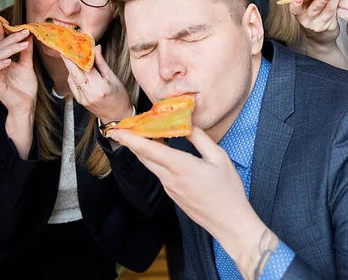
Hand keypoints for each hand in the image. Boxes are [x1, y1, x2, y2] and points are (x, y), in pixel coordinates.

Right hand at [0, 22, 37, 116]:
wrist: (27, 106)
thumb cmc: (25, 87)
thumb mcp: (28, 65)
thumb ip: (26, 52)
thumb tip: (28, 37)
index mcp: (3, 61)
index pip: (0, 44)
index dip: (0, 32)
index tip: (2, 21)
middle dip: (11, 38)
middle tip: (24, 32)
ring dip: (9, 49)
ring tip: (22, 45)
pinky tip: (8, 61)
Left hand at [62, 45, 131, 122]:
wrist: (117, 115)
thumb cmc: (119, 96)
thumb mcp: (113, 77)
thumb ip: (101, 62)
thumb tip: (96, 48)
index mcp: (99, 87)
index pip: (85, 68)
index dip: (78, 56)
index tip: (73, 47)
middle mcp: (89, 94)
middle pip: (74, 73)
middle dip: (68, 60)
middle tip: (65, 49)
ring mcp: (82, 99)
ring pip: (71, 79)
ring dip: (70, 68)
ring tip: (73, 58)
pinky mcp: (79, 101)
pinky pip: (72, 85)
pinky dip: (73, 76)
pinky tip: (77, 71)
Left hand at [110, 126, 268, 271]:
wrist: (230, 224)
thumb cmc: (228, 190)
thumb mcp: (219, 158)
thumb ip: (199, 138)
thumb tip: (187, 123)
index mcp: (180, 167)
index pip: (148, 149)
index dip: (130, 138)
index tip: (116, 129)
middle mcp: (170, 178)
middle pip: (143, 157)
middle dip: (131, 141)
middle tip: (125, 126)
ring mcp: (169, 189)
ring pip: (150, 165)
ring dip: (143, 149)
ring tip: (142, 133)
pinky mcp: (173, 195)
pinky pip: (159, 173)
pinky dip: (154, 159)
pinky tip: (160, 151)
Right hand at [289, 0, 340, 46]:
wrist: (320, 38)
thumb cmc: (312, 18)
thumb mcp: (306, 10)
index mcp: (299, 14)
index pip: (295, 9)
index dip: (295, 4)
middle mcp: (308, 20)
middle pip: (314, 10)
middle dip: (320, 1)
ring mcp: (320, 24)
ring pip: (328, 11)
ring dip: (334, 0)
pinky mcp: (330, 26)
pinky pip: (336, 13)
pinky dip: (339, 3)